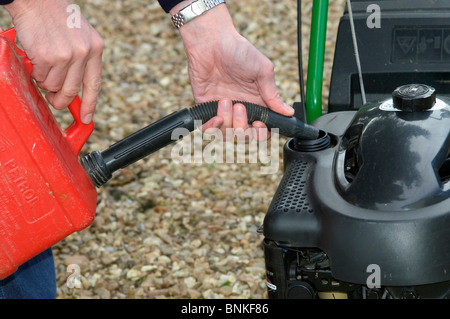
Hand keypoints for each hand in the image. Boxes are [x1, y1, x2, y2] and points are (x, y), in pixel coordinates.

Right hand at [5, 0, 103, 123]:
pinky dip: (35, 72)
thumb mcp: (82, 36)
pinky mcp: (46, 56)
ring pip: (53, 85)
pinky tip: (36, 59)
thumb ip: (84, 59)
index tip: (86, 119)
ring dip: (45, 82)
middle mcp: (83, 53)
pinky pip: (39, 76)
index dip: (90, 104)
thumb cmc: (58, 18)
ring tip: (43, 67)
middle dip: (61, 100)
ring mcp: (65, 55)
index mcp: (96, 48)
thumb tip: (77, 89)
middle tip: (54, 100)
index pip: (95, 84)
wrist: (38, 1)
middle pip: (71, 91)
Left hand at [173, 2, 293, 140]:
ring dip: (228, 122)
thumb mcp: (262, 71)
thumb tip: (289, 112)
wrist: (212, 42)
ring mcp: (223, 110)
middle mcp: (241, 109)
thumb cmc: (238, 51)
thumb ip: (273, 95)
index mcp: (257, 103)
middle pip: (245, 136)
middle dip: (244, 129)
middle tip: (241, 107)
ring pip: (227, 135)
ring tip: (225, 100)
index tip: (259, 123)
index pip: (262, 129)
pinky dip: (213, 128)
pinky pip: (209, 129)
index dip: (261, 132)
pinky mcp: (205, 108)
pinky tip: (217, 116)